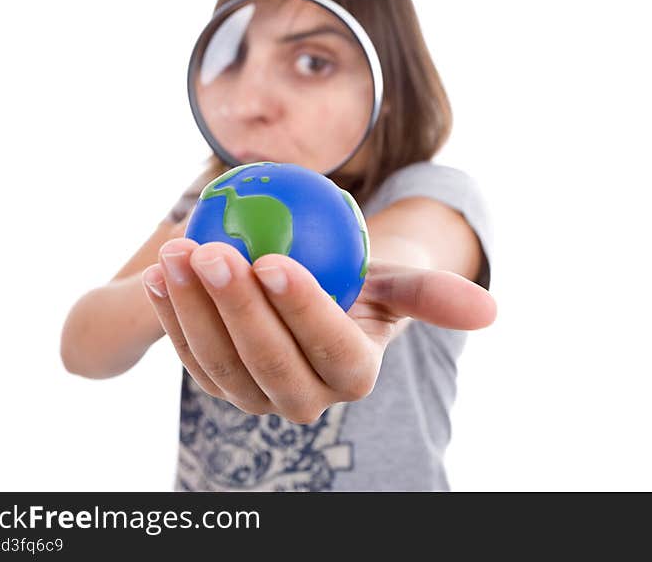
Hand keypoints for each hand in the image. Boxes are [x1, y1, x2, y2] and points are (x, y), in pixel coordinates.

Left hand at [141, 238, 495, 422]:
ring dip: (193, 309)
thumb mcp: (395, 279)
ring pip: (221, 363)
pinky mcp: (220, 383)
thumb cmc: (363, 282)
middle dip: (236, 309)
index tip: (274, 259)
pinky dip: (172, 315)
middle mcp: (306, 400)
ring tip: (176, 251)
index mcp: (354, 376)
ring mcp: (257, 398)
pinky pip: (191, 355)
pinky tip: (160, 272)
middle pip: (268, 362)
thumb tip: (491, 311)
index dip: (302, 310)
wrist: (320, 298)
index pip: (331, 349)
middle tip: (212, 250)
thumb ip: (432, 293)